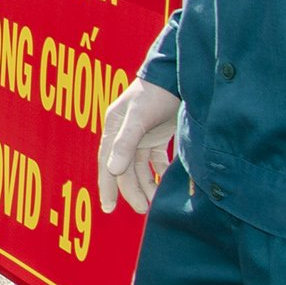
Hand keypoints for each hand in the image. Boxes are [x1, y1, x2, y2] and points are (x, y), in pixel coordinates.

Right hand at [96, 79, 178, 213]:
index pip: (107, 163)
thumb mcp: (138, 116)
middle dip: (133, 190)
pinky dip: (160, 171)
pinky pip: (155, 159)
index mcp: (114, 128)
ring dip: (147, 183)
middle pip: (125, 168)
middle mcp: (125, 133)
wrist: (178, 75)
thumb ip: (125, 143)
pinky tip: (166, 181)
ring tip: (155, 200)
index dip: (107, 186)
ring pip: (140, 166)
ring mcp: (141, 134)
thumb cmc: (155, 92)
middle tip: (144, 209)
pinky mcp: (158, 135)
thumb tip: (113, 170)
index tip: (108, 208)